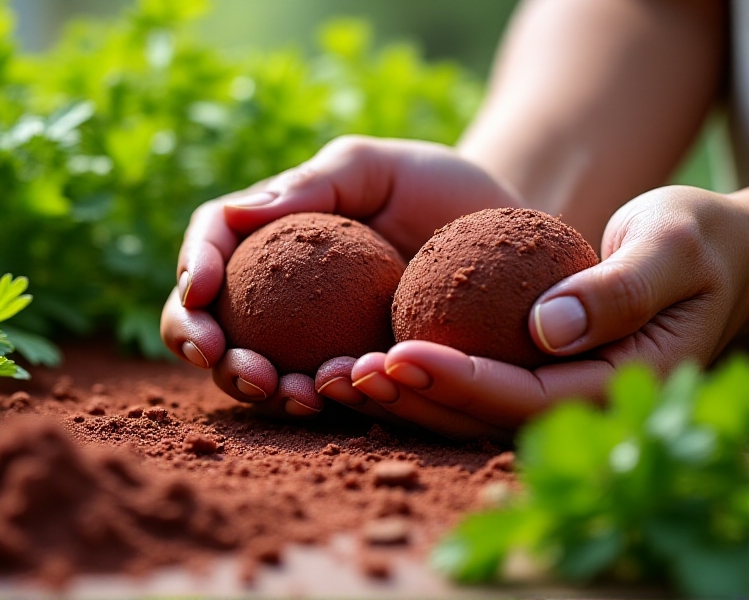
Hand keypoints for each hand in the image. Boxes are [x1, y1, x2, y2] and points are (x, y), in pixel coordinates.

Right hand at [160, 135, 520, 417]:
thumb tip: (234, 212)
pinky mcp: (345, 365)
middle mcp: (277, 286)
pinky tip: (323, 398)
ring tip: (282, 387)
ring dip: (252, 383)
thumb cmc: (434, 188)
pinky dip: (308, 396)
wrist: (496, 235)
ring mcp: (307, 332)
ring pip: (252, 363)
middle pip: (211, 315)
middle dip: (201, 341)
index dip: (195, 266)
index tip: (203, 291)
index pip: (214, 241)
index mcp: (272, 229)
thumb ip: (312, 181)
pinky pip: (313, 387)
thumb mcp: (376, 167)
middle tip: (225, 358)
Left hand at [318, 185, 748, 438]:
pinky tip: (361, 355)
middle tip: (346, 373)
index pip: (529, 396)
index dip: (462, 380)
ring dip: (400, 396)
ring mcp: (552, 389)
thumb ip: (622, 289)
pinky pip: (468, 380)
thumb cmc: (696, 240)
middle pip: (484, 415)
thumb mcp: (674, 247)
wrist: (702, 252)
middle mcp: (578, 400)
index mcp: (618, 383)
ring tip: (334, 374)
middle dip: (414, 399)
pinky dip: (416, 374)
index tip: (400, 354)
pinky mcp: (530, 368)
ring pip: (467, 407)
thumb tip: (549, 328)